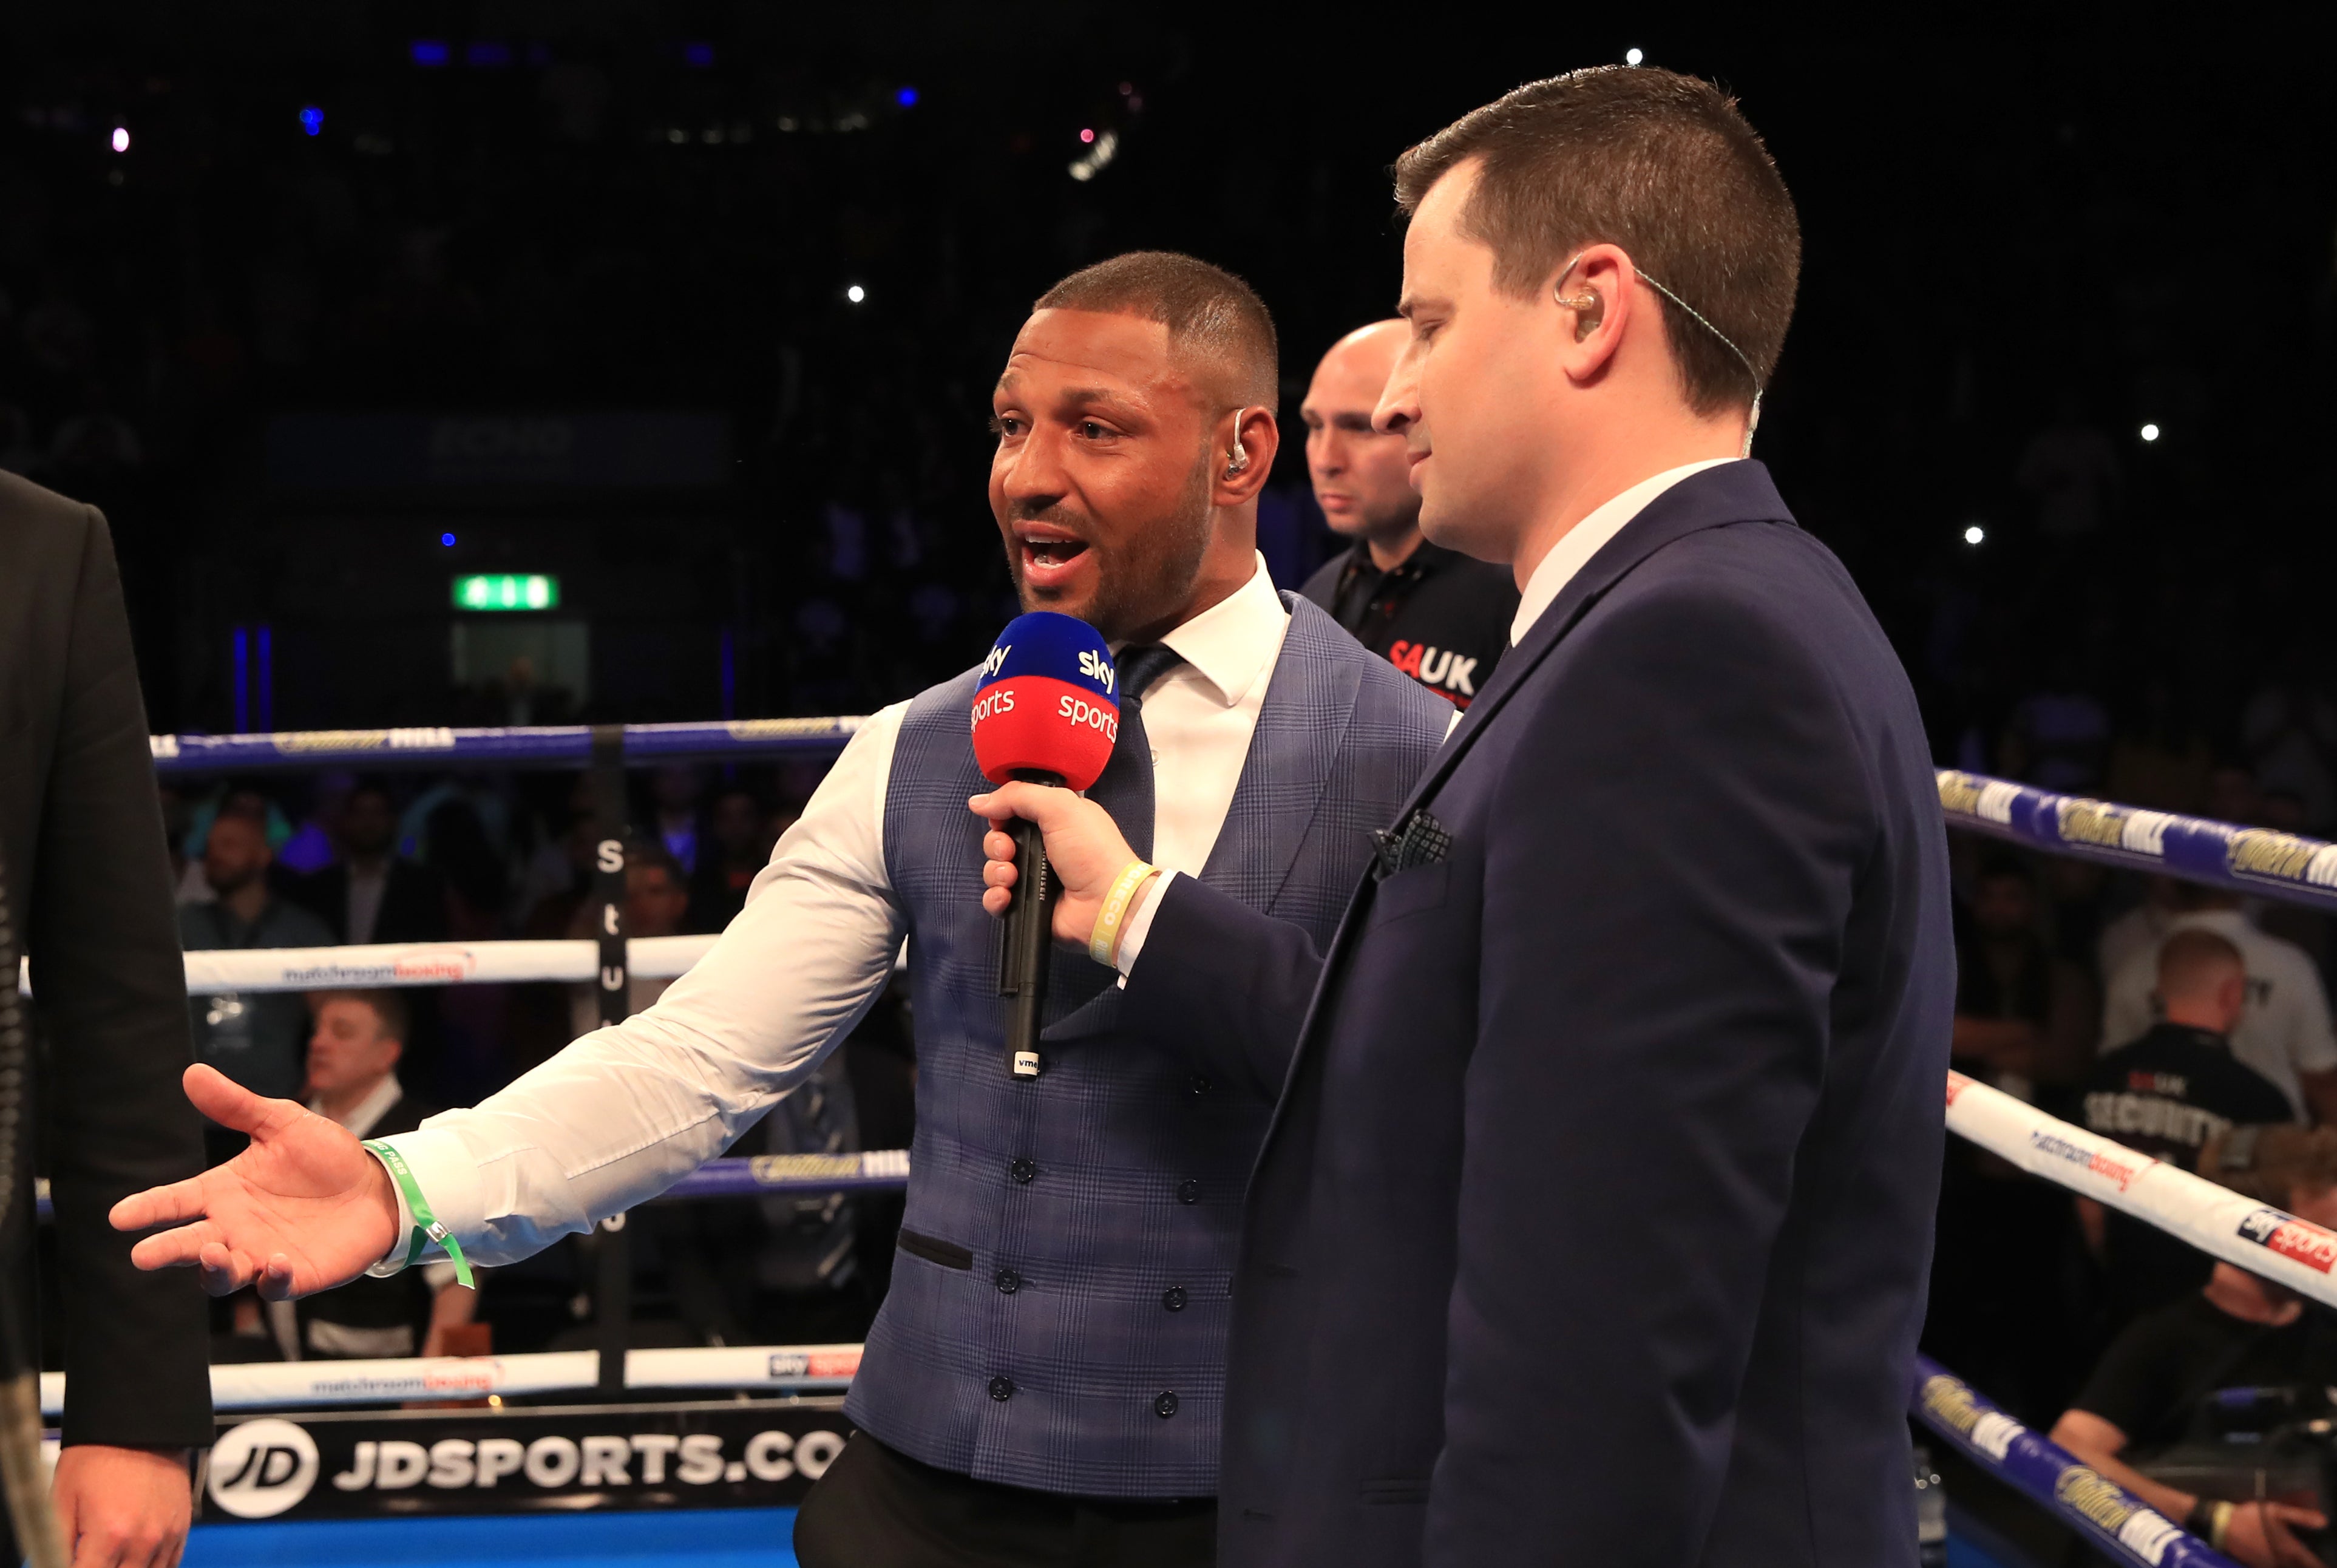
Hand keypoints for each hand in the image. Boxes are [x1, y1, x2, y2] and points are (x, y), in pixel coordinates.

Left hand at [52, 1445, 191, 1567]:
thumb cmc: (97, 1457)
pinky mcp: (181, 1526)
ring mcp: (166, 1534)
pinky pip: (169, 1565)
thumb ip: (57, 1544)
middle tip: (91, 1555)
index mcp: (110, 1535)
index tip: (74, 1561)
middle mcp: (143, 1540)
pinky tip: (134, 1558)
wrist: (138, 1425)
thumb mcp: (62, 1500)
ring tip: (111, 1556)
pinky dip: (150, 1567)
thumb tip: (55, 1564)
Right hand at [109, 1064, 399, 1299]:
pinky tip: (275, 1262)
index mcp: (224, 1192)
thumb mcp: (282, 1123)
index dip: (148, 1209)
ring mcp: (262, 1255)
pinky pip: (275, 1286)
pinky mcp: (295, 1276)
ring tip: (212, 1252)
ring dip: (214, 1268)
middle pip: (189, 1246)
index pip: (175, 1201)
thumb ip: (237, 1106)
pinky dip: (271, 1279)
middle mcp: (235, 1229)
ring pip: (223, 1274)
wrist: (377, 1185)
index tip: (119, 1216)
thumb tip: (192, 1073)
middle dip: (166, 1251)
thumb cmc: (325, 1156)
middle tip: (142, 1255)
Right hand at [971, 783, 1143, 947]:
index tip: (1003, 820)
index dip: (1001, 814)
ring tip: (1012, 877)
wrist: (1106, 902)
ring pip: (994, 870)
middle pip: (998, 840)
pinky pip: (996, 899)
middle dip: (996, 844)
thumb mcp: (1059, 807)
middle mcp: (1043, 847)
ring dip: (995, 871)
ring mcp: (1035, 878)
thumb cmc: (1091, 851)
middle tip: (1009, 851)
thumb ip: (1018, 795)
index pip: (1013, 811)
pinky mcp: (1028, 905)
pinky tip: (1007, 896)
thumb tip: (979, 802)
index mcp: (1054, 820)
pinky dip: (996, 897)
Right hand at [2225, 1499, 2327, 1567]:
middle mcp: (2282, 1561)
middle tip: (2312, 1562)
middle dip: (2307, 1565)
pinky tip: (2281, 1560)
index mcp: (2290, 1549)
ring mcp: (2270, 1565)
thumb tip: (2324, 1521)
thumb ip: (2300, 1516)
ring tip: (2297, 1561)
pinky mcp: (2258, 1565)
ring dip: (2294, 1565)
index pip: (2312, 1563)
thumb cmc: (2250, 1517)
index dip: (2320, 1565)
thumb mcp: (2274, 1510)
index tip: (2328, 1565)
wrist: (2222, 1526)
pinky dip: (2282, 1565)